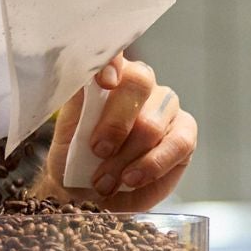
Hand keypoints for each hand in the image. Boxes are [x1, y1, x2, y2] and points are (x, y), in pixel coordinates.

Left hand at [39, 55, 196, 211]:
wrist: (91, 197)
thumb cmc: (77, 161)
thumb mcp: (66, 133)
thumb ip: (77, 105)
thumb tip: (84, 81)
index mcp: (108, 75)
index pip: (114, 53)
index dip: (112, 62)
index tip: (105, 83)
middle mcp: (140, 84)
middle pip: (139, 84)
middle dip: (115, 123)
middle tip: (98, 151)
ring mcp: (165, 107)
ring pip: (152, 122)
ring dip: (126, 156)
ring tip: (105, 181)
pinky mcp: (185, 134)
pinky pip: (177, 144)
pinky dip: (151, 165)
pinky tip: (132, 179)